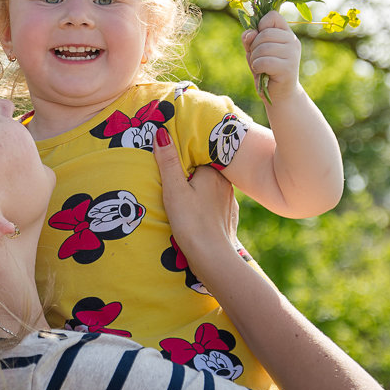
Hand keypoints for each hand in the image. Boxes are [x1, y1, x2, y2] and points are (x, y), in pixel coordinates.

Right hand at [153, 128, 238, 268]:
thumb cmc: (191, 222)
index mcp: (213, 172)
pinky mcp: (229, 217)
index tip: (172, 158)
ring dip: (201, 189)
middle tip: (176, 178)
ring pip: (212, 188)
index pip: (198, 155)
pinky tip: (198, 212)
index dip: (184, 156)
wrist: (213, 258)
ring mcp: (229, 201)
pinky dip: (207, 206)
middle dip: (192, 173)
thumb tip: (161, 131)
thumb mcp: (174, 190)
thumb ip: (168, 161)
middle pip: (205, 171)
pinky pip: (216, 204)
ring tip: (186, 194)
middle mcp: (226, 183)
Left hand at [242, 10, 300, 101]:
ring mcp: (292, 54)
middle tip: (257, 58)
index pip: (273, 15)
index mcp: (286, 33)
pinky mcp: (288, 68)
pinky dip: (257, 67)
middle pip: (265, 33)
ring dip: (254, 59)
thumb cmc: (266, 70)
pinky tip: (262, 72)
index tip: (259, 39)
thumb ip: (250, 38)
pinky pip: (264, 61)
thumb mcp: (254, 51)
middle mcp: (292, 41)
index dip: (261, 25)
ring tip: (260, 66)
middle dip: (254, 47)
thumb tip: (250, 33)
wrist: (279, 94)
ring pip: (263, 47)